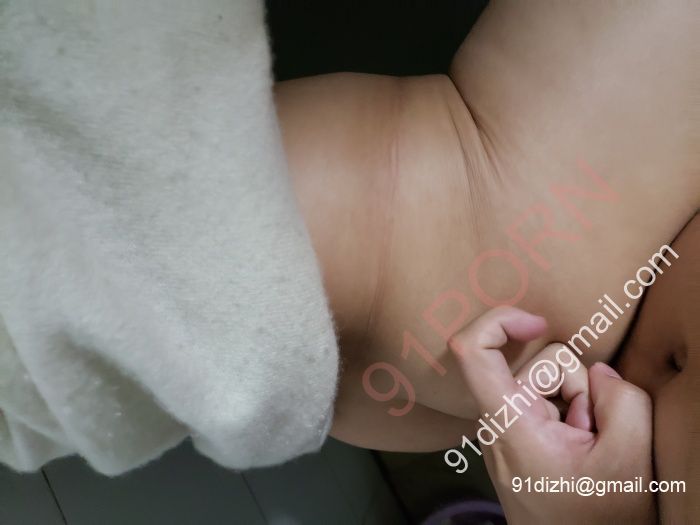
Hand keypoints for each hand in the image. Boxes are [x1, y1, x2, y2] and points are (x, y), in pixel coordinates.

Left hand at [448, 306, 654, 524]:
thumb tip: (600, 374)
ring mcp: (508, 426)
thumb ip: (622, 402)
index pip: (472, 351)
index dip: (498, 321)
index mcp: (508, 422)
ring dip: (577, 403)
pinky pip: (548, 400)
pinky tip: (578, 443)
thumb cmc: (593, 520)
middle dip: (577, 387)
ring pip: (549, 379)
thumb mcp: (626, 460)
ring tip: (584, 444)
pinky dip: (570, 412)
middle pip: (538, 362)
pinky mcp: (519, 431)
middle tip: (589, 434)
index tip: (537, 324)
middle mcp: (498, 419)